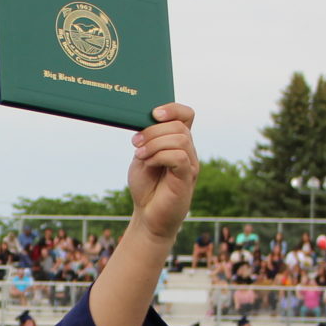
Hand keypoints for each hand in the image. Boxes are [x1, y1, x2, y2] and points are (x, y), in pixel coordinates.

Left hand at [125, 103, 197, 242]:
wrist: (148, 216)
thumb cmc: (146, 187)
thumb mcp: (142, 157)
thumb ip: (147, 140)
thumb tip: (144, 121)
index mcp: (178, 142)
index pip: (186, 115)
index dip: (173, 108)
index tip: (153, 114)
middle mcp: (188, 151)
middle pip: (179, 126)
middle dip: (153, 130)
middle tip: (135, 143)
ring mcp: (190, 164)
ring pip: (180, 139)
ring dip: (155, 143)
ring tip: (140, 155)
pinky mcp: (187, 177)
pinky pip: (179, 156)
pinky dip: (160, 156)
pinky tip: (149, 163)